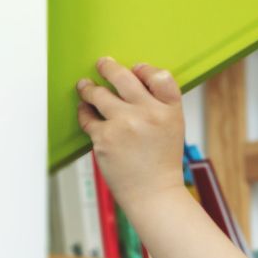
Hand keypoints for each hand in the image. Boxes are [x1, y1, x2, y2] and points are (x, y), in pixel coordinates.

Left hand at [76, 56, 184, 209]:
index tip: (135, 69)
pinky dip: (84, 112)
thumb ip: (159, 104)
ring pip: (98, 93)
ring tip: (86, 87)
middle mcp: (148, 113)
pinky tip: (85, 110)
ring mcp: (124, 124)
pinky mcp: (104, 137)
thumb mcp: (173, 128)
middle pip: (123, 77)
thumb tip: (133, 79)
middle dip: (108, 67)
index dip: (144, 69)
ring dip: (89, 88)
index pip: (159, 76)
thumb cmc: (161, 163)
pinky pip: (87, 116)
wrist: (153, 193)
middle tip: (102, 64)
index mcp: (169, 110)